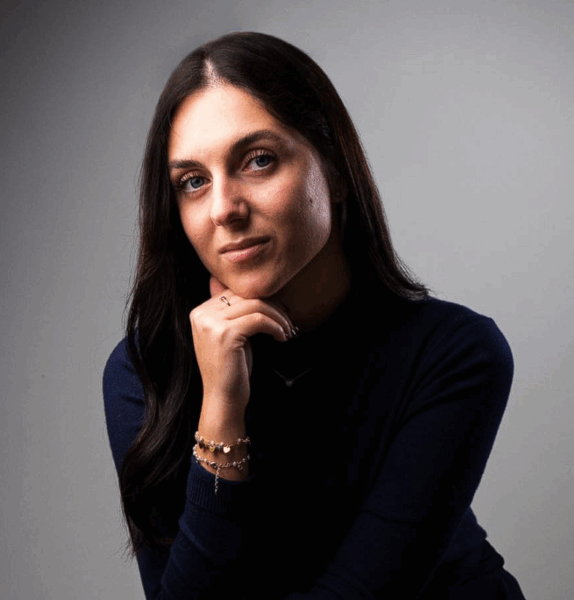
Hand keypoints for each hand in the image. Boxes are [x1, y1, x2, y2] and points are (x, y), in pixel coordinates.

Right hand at [189, 276, 294, 410]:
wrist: (223, 398)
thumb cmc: (231, 368)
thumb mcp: (231, 335)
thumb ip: (235, 313)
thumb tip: (256, 291)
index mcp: (200, 312)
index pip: (235, 292)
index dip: (260, 299)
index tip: (278, 312)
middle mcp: (202, 314)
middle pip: (245, 296)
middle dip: (272, 306)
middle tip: (287, 320)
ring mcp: (212, 323)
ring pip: (255, 305)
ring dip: (277, 316)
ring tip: (287, 330)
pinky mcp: (225, 334)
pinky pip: (259, 320)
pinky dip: (275, 327)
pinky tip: (282, 337)